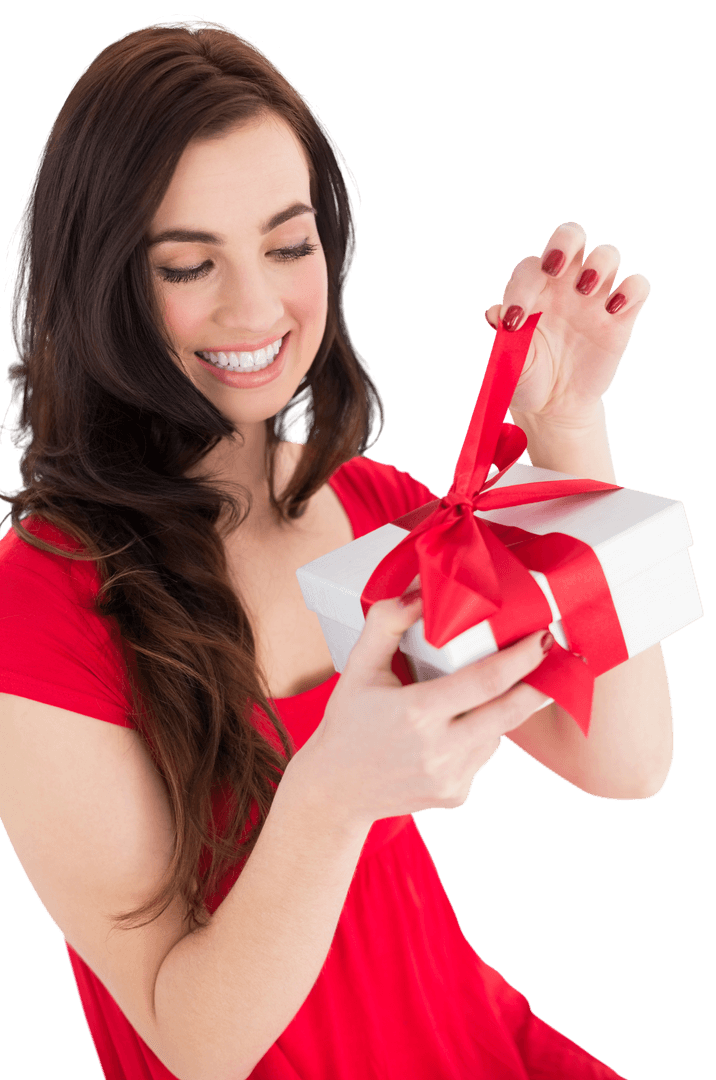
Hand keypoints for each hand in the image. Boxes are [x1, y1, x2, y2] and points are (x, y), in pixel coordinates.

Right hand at [292, 593, 550, 826]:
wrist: (335, 790)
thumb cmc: (347, 722)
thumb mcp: (358, 667)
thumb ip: (386, 623)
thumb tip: (421, 592)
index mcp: (417, 712)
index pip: (486, 681)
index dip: (521, 658)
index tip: (542, 638)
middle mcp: (439, 750)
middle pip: (509, 712)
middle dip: (537, 685)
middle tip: (552, 659)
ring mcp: (451, 778)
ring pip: (498, 734)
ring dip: (498, 710)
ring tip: (474, 696)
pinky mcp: (457, 795)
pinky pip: (484, 756)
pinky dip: (479, 737)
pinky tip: (453, 731)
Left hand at [484, 221, 650, 429]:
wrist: (554, 406)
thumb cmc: (527, 379)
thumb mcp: (509, 363)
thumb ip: (503, 339)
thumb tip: (495, 313)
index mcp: (534, 290)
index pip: (530, 267)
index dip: (521, 287)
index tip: (514, 322)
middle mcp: (565, 285)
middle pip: (571, 236)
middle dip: (564, 242)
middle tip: (555, 269)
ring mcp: (594, 298)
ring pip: (608, 254)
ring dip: (598, 263)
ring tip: (584, 290)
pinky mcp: (621, 317)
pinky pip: (637, 287)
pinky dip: (631, 290)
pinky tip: (614, 310)